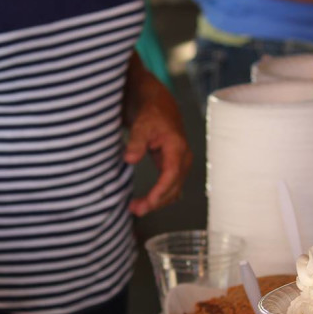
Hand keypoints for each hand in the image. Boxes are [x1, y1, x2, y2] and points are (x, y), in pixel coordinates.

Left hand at [123, 59, 190, 216]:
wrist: (157, 104)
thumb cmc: (150, 113)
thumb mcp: (140, 124)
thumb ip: (136, 142)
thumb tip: (129, 159)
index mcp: (176, 147)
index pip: (171, 175)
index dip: (159, 192)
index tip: (146, 204)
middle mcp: (183, 157)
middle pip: (173, 187)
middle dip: (156, 202)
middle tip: (134, 210)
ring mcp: (180, 163)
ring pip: (173, 190)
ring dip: (157, 201)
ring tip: (135, 207)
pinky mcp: (173, 165)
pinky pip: (170, 186)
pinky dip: (159, 196)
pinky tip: (144, 201)